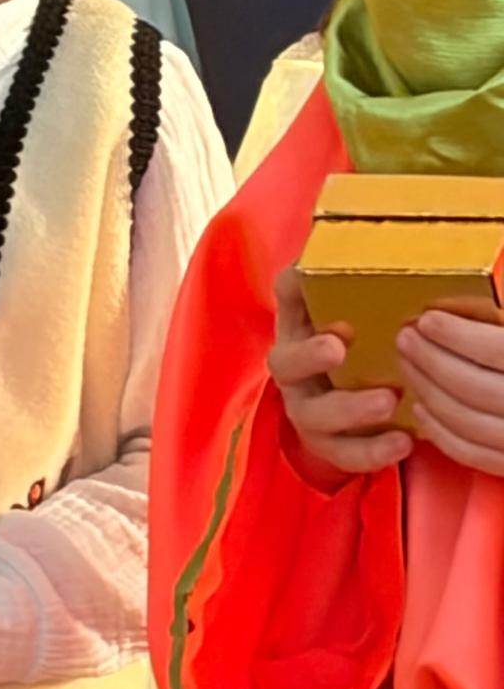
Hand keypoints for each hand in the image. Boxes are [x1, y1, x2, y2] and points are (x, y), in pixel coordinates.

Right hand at [267, 268, 411, 481]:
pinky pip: (343, 454)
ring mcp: (306, 409)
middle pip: (284, 364)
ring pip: (314, 414)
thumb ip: (335, 278)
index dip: (292, 291)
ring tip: (389, 400)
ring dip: (349, 408)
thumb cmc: (348, 344)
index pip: (286, 301)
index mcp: (297, 325)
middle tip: (340, 347)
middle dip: (309, 356)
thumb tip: (339, 235)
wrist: (335, 405)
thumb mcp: (341, 308)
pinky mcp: (327, 445)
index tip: (313, 294)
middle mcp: (293, 369)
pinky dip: (371, 451)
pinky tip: (404, 442)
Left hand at [398, 308, 503, 474]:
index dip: (459, 335)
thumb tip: (494, 290)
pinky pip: (479, 456)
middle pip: (476, 388)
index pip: (499, 352)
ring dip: (429, 393)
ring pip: (470, 424)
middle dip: (432, 362)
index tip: (429, 319)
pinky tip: (424, 410)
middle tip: (406, 338)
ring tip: (409, 366)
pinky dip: (444, 434)